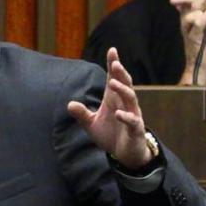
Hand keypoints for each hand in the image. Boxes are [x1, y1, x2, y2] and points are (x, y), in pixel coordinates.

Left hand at [68, 48, 153, 169]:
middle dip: (120, 73)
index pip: (114, 78)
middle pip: (125, 84)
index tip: (112, 50)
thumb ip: (82, 114)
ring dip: (123, 90)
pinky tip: (118, 114)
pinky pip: (133, 121)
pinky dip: (126, 117)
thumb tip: (69, 104)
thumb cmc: (110, 135)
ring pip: (131, 98)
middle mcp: (125, 104)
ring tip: (114, 83)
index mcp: (114, 100)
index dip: (114, 65)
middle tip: (115, 63)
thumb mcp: (91, 124)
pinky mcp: (136, 129)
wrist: (125, 155)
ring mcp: (132, 115)